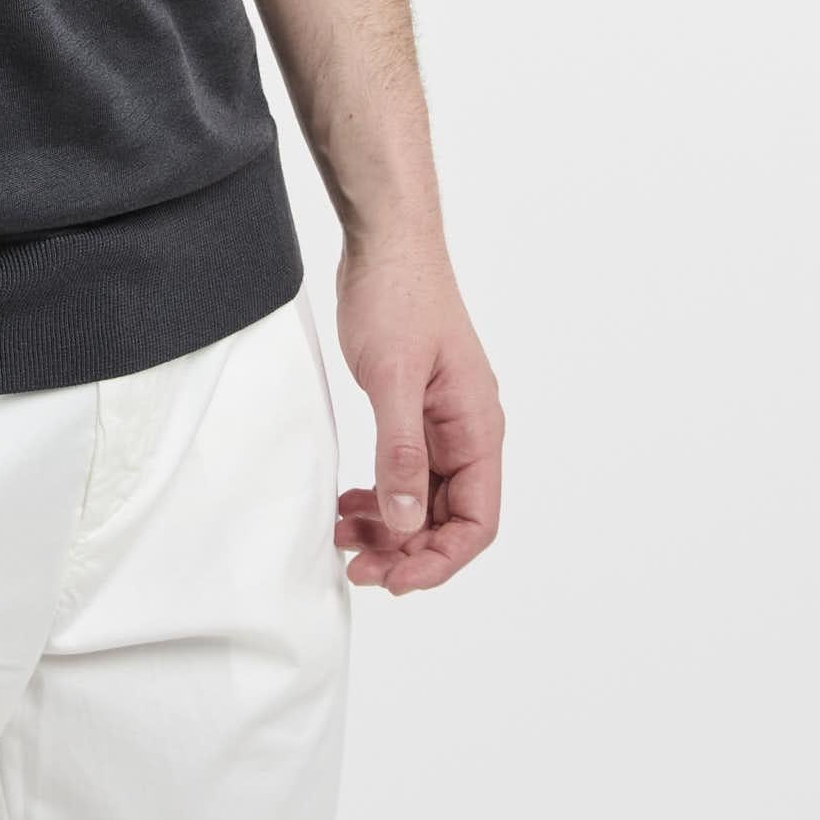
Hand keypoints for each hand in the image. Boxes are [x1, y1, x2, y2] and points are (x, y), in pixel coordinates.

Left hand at [333, 237, 501, 592]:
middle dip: (408, 550)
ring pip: (424, 498)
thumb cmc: (397, 296)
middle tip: (358, 567)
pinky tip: (349, 504)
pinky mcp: (415, 409)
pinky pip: (407, 470)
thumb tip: (405, 522)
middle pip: (450, 518)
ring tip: (342, 537)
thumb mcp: (392, 377)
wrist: (385, 241)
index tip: (394, 578)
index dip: (439, 559)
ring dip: (390, 526)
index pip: (477, 520)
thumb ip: (400, 451)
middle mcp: (468, 431)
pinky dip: (381, 494)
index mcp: (477, 427)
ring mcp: (442, 421)